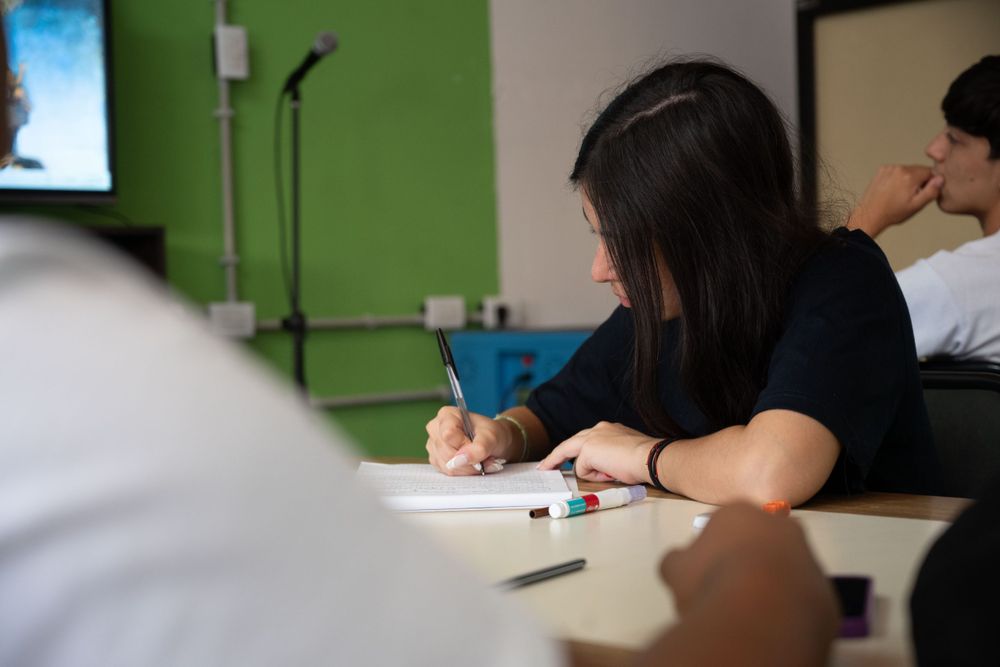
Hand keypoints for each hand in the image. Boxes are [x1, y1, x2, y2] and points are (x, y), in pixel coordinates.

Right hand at [425, 406, 507, 474]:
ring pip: (447, 465)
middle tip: (485, 457)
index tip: (477, 444)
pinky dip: (463, 472)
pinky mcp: (435, 459)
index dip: (464, 445)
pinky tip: (471, 464)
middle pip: (447, 452)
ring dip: (468, 468)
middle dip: (469, 460)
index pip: (448, 434)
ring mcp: (433, 445)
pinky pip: (447, 472)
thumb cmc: (490, 434)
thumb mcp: (491, 437)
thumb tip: (459, 460)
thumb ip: (478, 448)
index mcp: (446, 415)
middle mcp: (435, 428)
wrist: (492, 442)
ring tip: (480, 460)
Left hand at [537, 421, 657, 483]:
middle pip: (569, 444)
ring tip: (612, 472)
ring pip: (576, 458)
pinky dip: (595, 476)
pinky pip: (583, 470)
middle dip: (555, 458)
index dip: (571, 449)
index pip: (584, 438)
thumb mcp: (623, 454)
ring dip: (591, 471)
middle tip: (543, 467)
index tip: (560, 456)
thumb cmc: (644, 459)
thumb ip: (608, 456)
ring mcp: (591, 438)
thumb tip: (601, 468)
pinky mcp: (587, 449)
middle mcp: (597, 429)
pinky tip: (611, 472)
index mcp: (607, 428)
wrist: (650, 457)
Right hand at [659, 504, 835, 618]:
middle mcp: (779, 526)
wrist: (760, 614)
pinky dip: (789, 603)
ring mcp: (807, 555)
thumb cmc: (712, 582)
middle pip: (760, 538)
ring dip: (772, 579)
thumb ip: (678, 560)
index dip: (713, 545)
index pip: (724, 522)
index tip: (707, 567)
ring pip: (785, 565)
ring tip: (752, 605)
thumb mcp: (675, 569)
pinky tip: (773, 618)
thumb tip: (680, 562)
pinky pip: (802, 594)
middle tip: (730, 584)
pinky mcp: (824, 588)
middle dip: (747, 556)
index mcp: (740, 512)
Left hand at [848, 164, 942, 237]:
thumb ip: (931, 191)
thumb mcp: (916, 206)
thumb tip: (941, 179)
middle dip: (919, 181)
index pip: (930, 171)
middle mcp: (898, 168)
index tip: (922, 192)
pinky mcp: (881, 171)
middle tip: (910, 196)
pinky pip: (896, 172)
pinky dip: (897, 179)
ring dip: (908, 180)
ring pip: (907, 171)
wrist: (869, 215)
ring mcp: (888, 168)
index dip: (930, 183)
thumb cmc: (891, 213)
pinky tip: (892, 191)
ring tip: (900, 195)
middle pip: (918, 170)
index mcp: (909, 175)